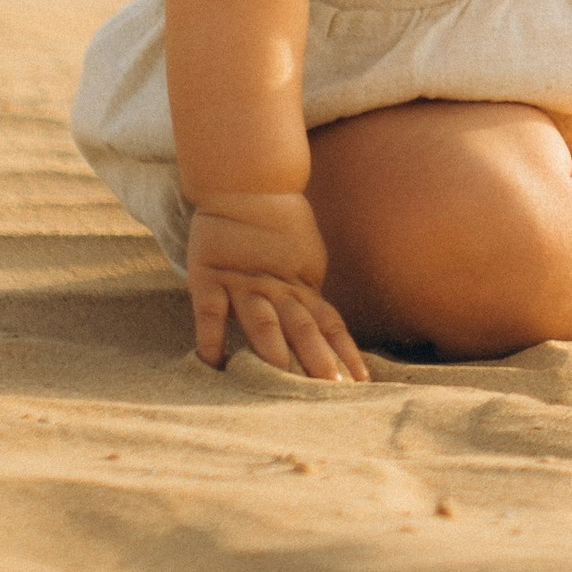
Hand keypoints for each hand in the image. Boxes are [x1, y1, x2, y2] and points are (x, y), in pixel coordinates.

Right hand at [186, 190, 367, 382]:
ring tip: (282, 379)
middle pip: (302, 328)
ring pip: (262, 323)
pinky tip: (214, 363)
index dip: (346, 353)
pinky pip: (210, 312)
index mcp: (301, 288)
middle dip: (316, 359)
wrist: (248, 182)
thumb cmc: (279, 226)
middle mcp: (276, 290)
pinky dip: (212, 336)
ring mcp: (243, 284)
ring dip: (273, 351)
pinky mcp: (209, 277)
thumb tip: (330, 331)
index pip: (330, 325)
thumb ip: (310, 296)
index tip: (361, 383)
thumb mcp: (305, 262)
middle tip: (329, 389)